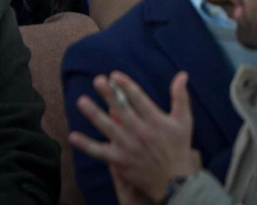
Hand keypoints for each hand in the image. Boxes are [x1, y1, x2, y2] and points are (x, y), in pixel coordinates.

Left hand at [69, 72, 202, 202]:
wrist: (174, 181)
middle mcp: (140, 132)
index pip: (138, 99)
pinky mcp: (119, 160)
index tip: (114, 75)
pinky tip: (73, 136)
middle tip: (97, 80)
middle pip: (121, 110)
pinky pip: (99, 152)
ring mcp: (128, 147)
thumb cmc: (178, 147)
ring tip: (81, 101)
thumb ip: (180, 97)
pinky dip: (85, 145)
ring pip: (107, 127)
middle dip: (108, 94)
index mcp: (155, 120)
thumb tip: (182, 75)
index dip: (126, 85)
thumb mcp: (184, 121)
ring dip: (93, 114)